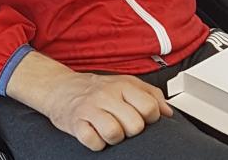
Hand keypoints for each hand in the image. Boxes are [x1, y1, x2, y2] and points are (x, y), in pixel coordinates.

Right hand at [42, 71, 172, 150]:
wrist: (59, 88)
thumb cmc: (96, 89)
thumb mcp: (125, 83)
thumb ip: (150, 94)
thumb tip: (168, 112)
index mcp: (122, 85)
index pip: (149, 107)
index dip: (149, 118)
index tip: (140, 117)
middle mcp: (106, 95)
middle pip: (135, 124)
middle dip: (132, 130)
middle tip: (123, 125)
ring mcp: (89, 109)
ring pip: (114, 133)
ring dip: (114, 138)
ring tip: (109, 131)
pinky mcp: (75, 123)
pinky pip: (93, 142)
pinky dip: (97, 143)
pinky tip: (95, 134)